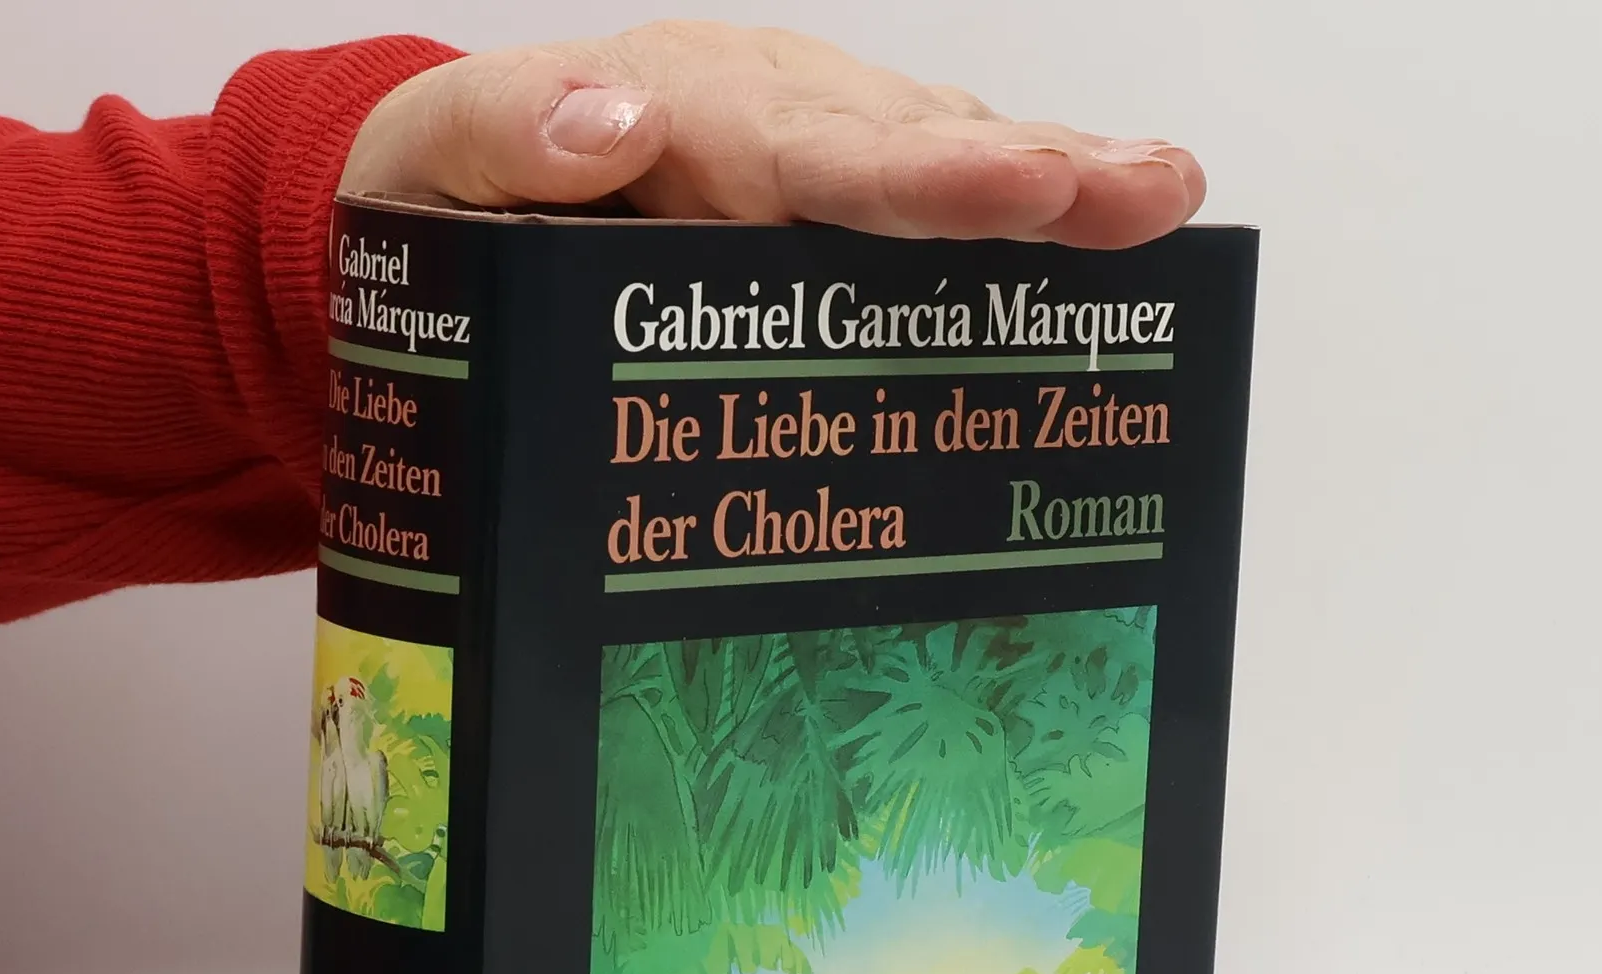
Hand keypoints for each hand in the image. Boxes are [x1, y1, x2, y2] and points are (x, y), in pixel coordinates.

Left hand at [341, 22, 1201, 249]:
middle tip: (1147, 196)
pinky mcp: (824, 205)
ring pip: (941, 167)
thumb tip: (616, 126)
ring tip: (1162, 204)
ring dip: (1058, 189)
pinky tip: (1102, 233)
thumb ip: (509, 132)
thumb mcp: (440, 158)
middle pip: (915, 149)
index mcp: (693, 111)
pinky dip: (1013, 223)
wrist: (456, 194)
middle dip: (1038, 176)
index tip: (1026, 189)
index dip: (927, 183)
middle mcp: (772, 120)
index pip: (820, 155)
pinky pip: (925, 207)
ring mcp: (809, 158)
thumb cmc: (451, 185)